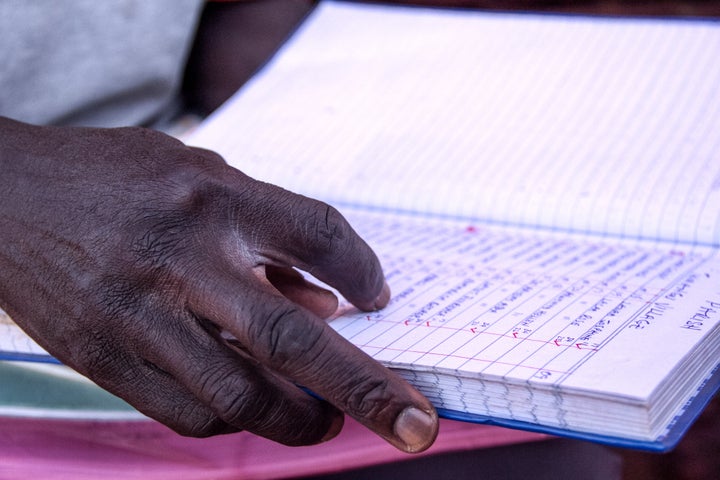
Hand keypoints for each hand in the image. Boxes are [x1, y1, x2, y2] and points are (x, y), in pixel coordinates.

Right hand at [0, 117, 437, 451]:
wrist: (4, 197)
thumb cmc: (113, 179)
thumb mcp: (199, 175)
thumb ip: (266, 235)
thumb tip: (328, 303)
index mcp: (213, 197)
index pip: (320, 234)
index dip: (364, 271)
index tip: (379, 300)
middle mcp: (180, 258)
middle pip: (290, 337)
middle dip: (366, 389)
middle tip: (414, 425)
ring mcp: (137, 316)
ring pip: (239, 397)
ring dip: (299, 420)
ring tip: (326, 418)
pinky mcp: (103, 358)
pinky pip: (187, 414)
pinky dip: (233, 419)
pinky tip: (249, 405)